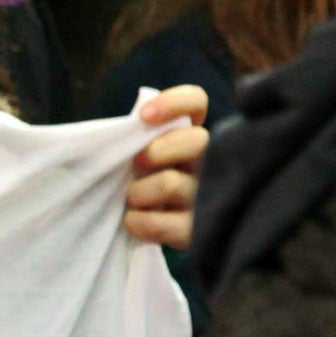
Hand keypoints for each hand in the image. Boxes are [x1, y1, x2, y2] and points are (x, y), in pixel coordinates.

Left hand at [125, 84, 208, 249]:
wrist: (153, 233)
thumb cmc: (140, 186)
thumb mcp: (137, 156)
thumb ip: (136, 139)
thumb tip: (125, 130)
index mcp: (190, 137)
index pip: (196, 102)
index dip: (174, 102)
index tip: (144, 117)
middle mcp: (211, 162)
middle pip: (195, 140)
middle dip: (155, 152)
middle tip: (136, 165)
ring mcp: (211, 197)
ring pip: (170, 183)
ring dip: (138, 192)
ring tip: (134, 200)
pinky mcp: (200, 231)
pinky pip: (162, 223)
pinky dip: (139, 223)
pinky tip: (135, 222)